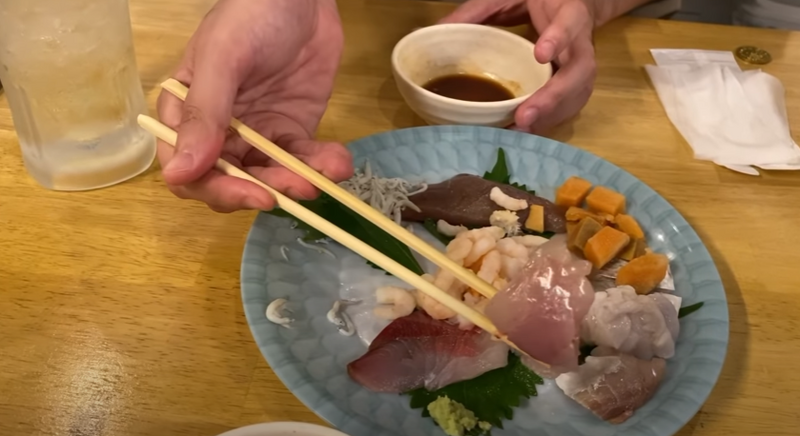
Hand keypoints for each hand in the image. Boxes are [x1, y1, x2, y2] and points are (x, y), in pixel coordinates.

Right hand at [157, 0, 353, 212]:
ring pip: (270, 177)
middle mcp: (218, 132)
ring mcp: (256, 134)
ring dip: (295, 183)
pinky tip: (337, 163)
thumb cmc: (250, 13)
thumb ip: (203, 114)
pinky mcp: (292, 131)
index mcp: (186, 115)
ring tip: (322, 178)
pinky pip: (302, 160)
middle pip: (231, 183)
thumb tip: (178, 174)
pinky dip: (320, 166)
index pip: (190, 171)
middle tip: (298, 188)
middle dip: (265, 190)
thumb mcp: (222, 58)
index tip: (253, 194)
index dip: (217, 191)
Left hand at [440, 0, 596, 133]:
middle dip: (554, 97)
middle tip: (524, 117)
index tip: (540, 54)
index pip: (570, 24)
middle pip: (580, 72)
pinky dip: (550, 120)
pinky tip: (526, 130)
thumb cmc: (540, 0)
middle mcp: (582, 42)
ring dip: (551, 116)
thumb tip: (437, 29)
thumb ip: (478, 10)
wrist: (573, 4)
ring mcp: (582, 65)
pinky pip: (570, 105)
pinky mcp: (577, 84)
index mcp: (569, 13)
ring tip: (521, 130)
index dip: (558, 39)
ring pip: (578, 94)